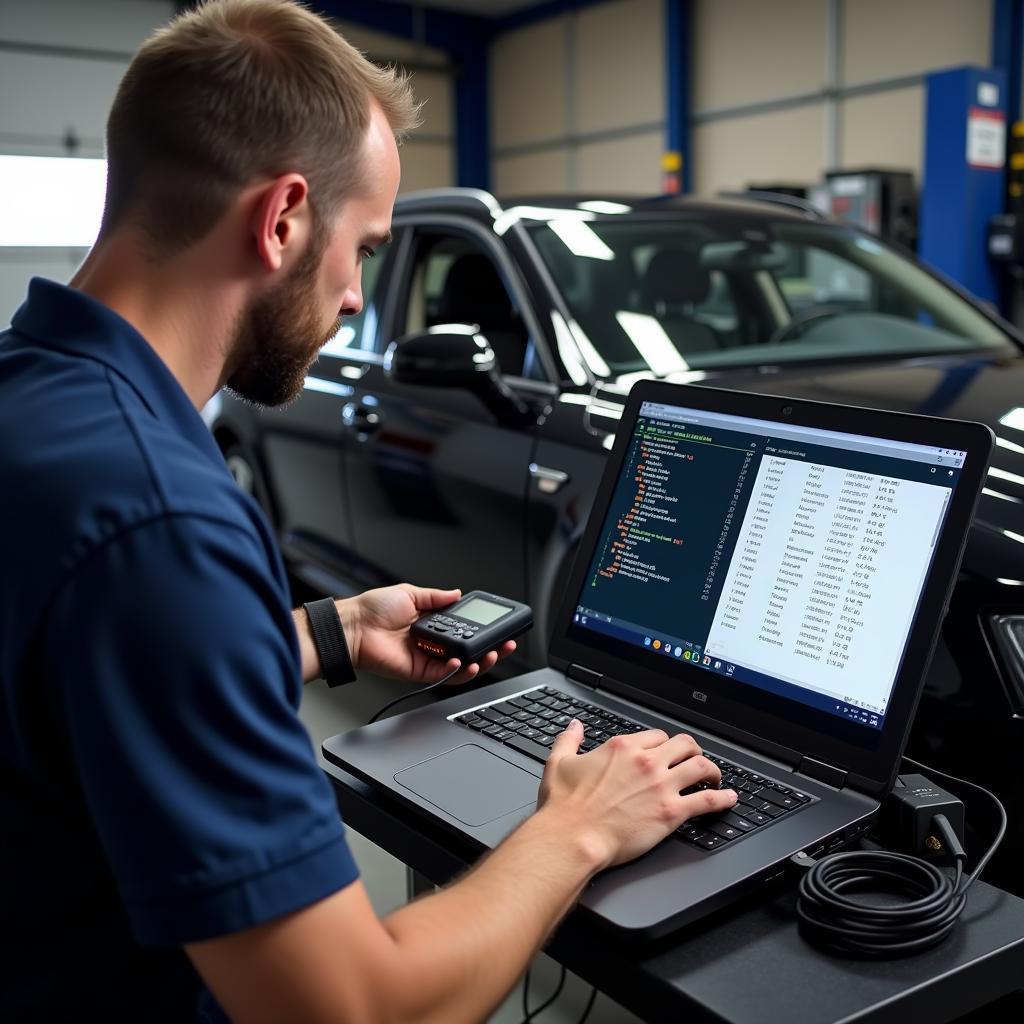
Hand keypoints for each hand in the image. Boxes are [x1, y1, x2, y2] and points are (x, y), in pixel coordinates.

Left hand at [341, 584, 515, 684]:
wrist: (353, 627)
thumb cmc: (373, 609)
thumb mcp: (410, 593)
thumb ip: (436, 597)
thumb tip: (457, 593)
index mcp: (431, 623)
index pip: (464, 629)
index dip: (483, 630)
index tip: (499, 627)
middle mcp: (432, 642)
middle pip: (468, 651)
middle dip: (490, 650)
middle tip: (505, 645)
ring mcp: (427, 658)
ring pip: (461, 666)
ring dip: (478, 663)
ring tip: (489, 656)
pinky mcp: (418, 672)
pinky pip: (443, 675)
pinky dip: (456, 670)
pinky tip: (462, 661)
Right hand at [537, 723, 737, 868]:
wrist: (572, 837)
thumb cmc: (565, 806)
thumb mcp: (559, 763)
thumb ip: (569, 740)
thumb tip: (574, 727)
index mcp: (622, 748)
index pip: (656, 736)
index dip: (663, 744)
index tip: (665, 754)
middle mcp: (646, 762)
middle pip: (684, 744)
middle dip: (692, 751)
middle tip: (694, 761)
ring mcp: (661, 786)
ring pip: (701, 765)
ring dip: (712, 771)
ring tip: (714, 778)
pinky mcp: (671, 812)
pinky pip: (707, 800)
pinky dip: (723, 798)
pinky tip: (729, 799)